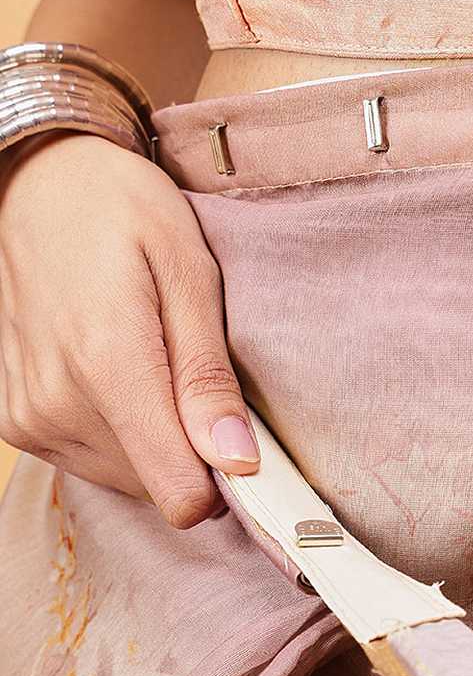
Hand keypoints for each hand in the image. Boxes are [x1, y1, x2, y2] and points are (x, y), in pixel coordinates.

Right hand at [0, 130, 258, 528]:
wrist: (41, 183)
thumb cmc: (123, 212)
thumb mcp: (190, 272)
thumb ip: (208, 375)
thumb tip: (237, 460)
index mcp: (106, 365)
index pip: (179, 492)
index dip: (225, 480)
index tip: (246, 448)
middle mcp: (57, 403)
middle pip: (159, 488)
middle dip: (191, 448)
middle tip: (192, 376)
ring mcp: (31, 417)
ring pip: (129, 480)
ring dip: (156, 441)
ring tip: (153, 364)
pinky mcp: (19, 423)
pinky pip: (94, 464)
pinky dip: (121, 435)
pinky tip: (120, 376)